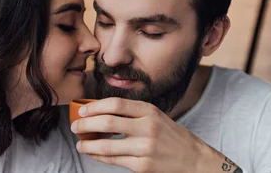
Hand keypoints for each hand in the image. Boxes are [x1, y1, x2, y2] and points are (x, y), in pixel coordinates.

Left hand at [70, 98, 241, 172]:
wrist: (195, 160)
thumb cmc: (172, 138)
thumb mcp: (157, 118)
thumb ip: (133, 115)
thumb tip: (99, 113)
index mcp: (150, 111)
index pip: (116, 104)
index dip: (94, 107)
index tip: (82, 111)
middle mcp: (148, 127)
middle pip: (107, 122)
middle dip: (85, 125)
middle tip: (75, 127)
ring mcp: (145, 148)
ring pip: (106, 145)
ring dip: (88, 145)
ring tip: (80, 144)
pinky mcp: (143, 166)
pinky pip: (114, 160)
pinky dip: (99, 157)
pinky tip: (94, 154)